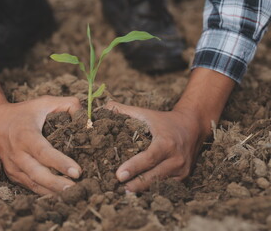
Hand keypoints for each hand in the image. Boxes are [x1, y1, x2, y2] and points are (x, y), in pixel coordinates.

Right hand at [0, 96, 82, 194]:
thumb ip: (67, 104)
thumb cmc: (23, 112)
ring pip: (33, 184)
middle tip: (75, 189)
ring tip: (72, 195)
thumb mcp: (44, 102)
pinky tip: (59, 194)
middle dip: (56, 184)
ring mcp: (13, 166)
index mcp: (25, 135)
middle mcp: (17, 153)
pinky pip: (29, 186)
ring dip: (52, 191)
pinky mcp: (12, 174)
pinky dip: (44, 192)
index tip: (77, 171)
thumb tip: (85, 117)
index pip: (43, 152)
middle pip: (37, 174)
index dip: (60, 163)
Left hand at [105, 67, 234, 191]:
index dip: (133, 167)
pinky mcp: (183, 177)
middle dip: (135, 184)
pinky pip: (165, 186)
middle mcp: (176, 159)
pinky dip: (152, 189)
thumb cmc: (164, 121)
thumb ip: (125, 111)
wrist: (194, 126)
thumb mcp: (147, 114)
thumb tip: (105, 107)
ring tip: (124, 191)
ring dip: (142, 189)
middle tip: (118, 187)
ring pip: (159, 184)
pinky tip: (138, 190)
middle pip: (153, 176)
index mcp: (166, 143)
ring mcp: (181, 170)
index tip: (118, 175)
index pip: (149, 158)